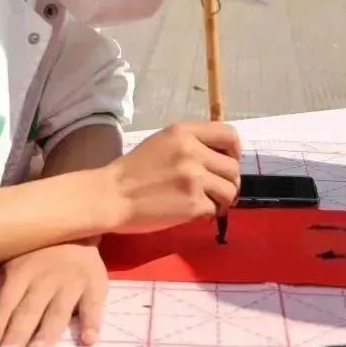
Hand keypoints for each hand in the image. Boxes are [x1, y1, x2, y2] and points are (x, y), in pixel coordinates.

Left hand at [0, 243, 107, 346]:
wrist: (75, 222)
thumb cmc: (32, 249)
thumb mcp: (3, 261)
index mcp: (20, 270)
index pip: (6, 301)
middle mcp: (45, 275)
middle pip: (30, 309)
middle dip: (18, 333)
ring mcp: (72, 280)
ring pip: (59, 310)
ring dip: (49, 332)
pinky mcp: (95, 283)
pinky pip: (95, 304)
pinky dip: (93, 322)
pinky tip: (89, 339)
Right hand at [105, 121, 240, 233]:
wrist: (111, 195)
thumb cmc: (134, 170)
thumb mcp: (163, 142)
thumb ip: (192, 144)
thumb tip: (223, 157)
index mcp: (183, 132)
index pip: (229, 135)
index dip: (234, 151)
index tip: (226, 162)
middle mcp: (192, 151)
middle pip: (233, 167)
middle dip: (227, 181)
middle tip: (213, 190)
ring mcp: (194, 178)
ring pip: (230, 190)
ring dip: (221, 200)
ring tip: (204, 202)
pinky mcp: (193, 204)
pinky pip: (216, 209)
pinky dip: (207, 213)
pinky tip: (191, 212)